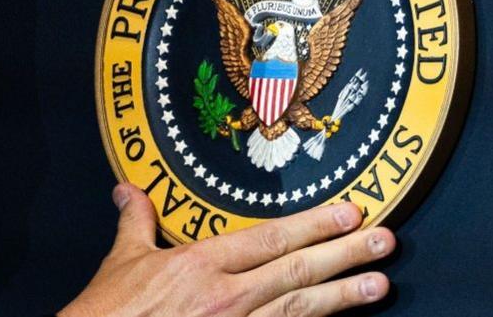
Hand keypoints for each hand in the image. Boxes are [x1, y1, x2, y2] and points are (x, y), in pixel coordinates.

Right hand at [58, 183, 395, 316]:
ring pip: (299, 311)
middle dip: (344, 255)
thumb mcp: (121, 262)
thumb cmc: (107, 314)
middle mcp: (225, 298)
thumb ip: (135, 221)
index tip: (349, 214)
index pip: (269, 239)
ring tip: (380, 286)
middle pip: (297, 272)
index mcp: (200, 265)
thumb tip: (128, 188)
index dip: (313, 225)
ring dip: (344, 298)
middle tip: (385, 242)